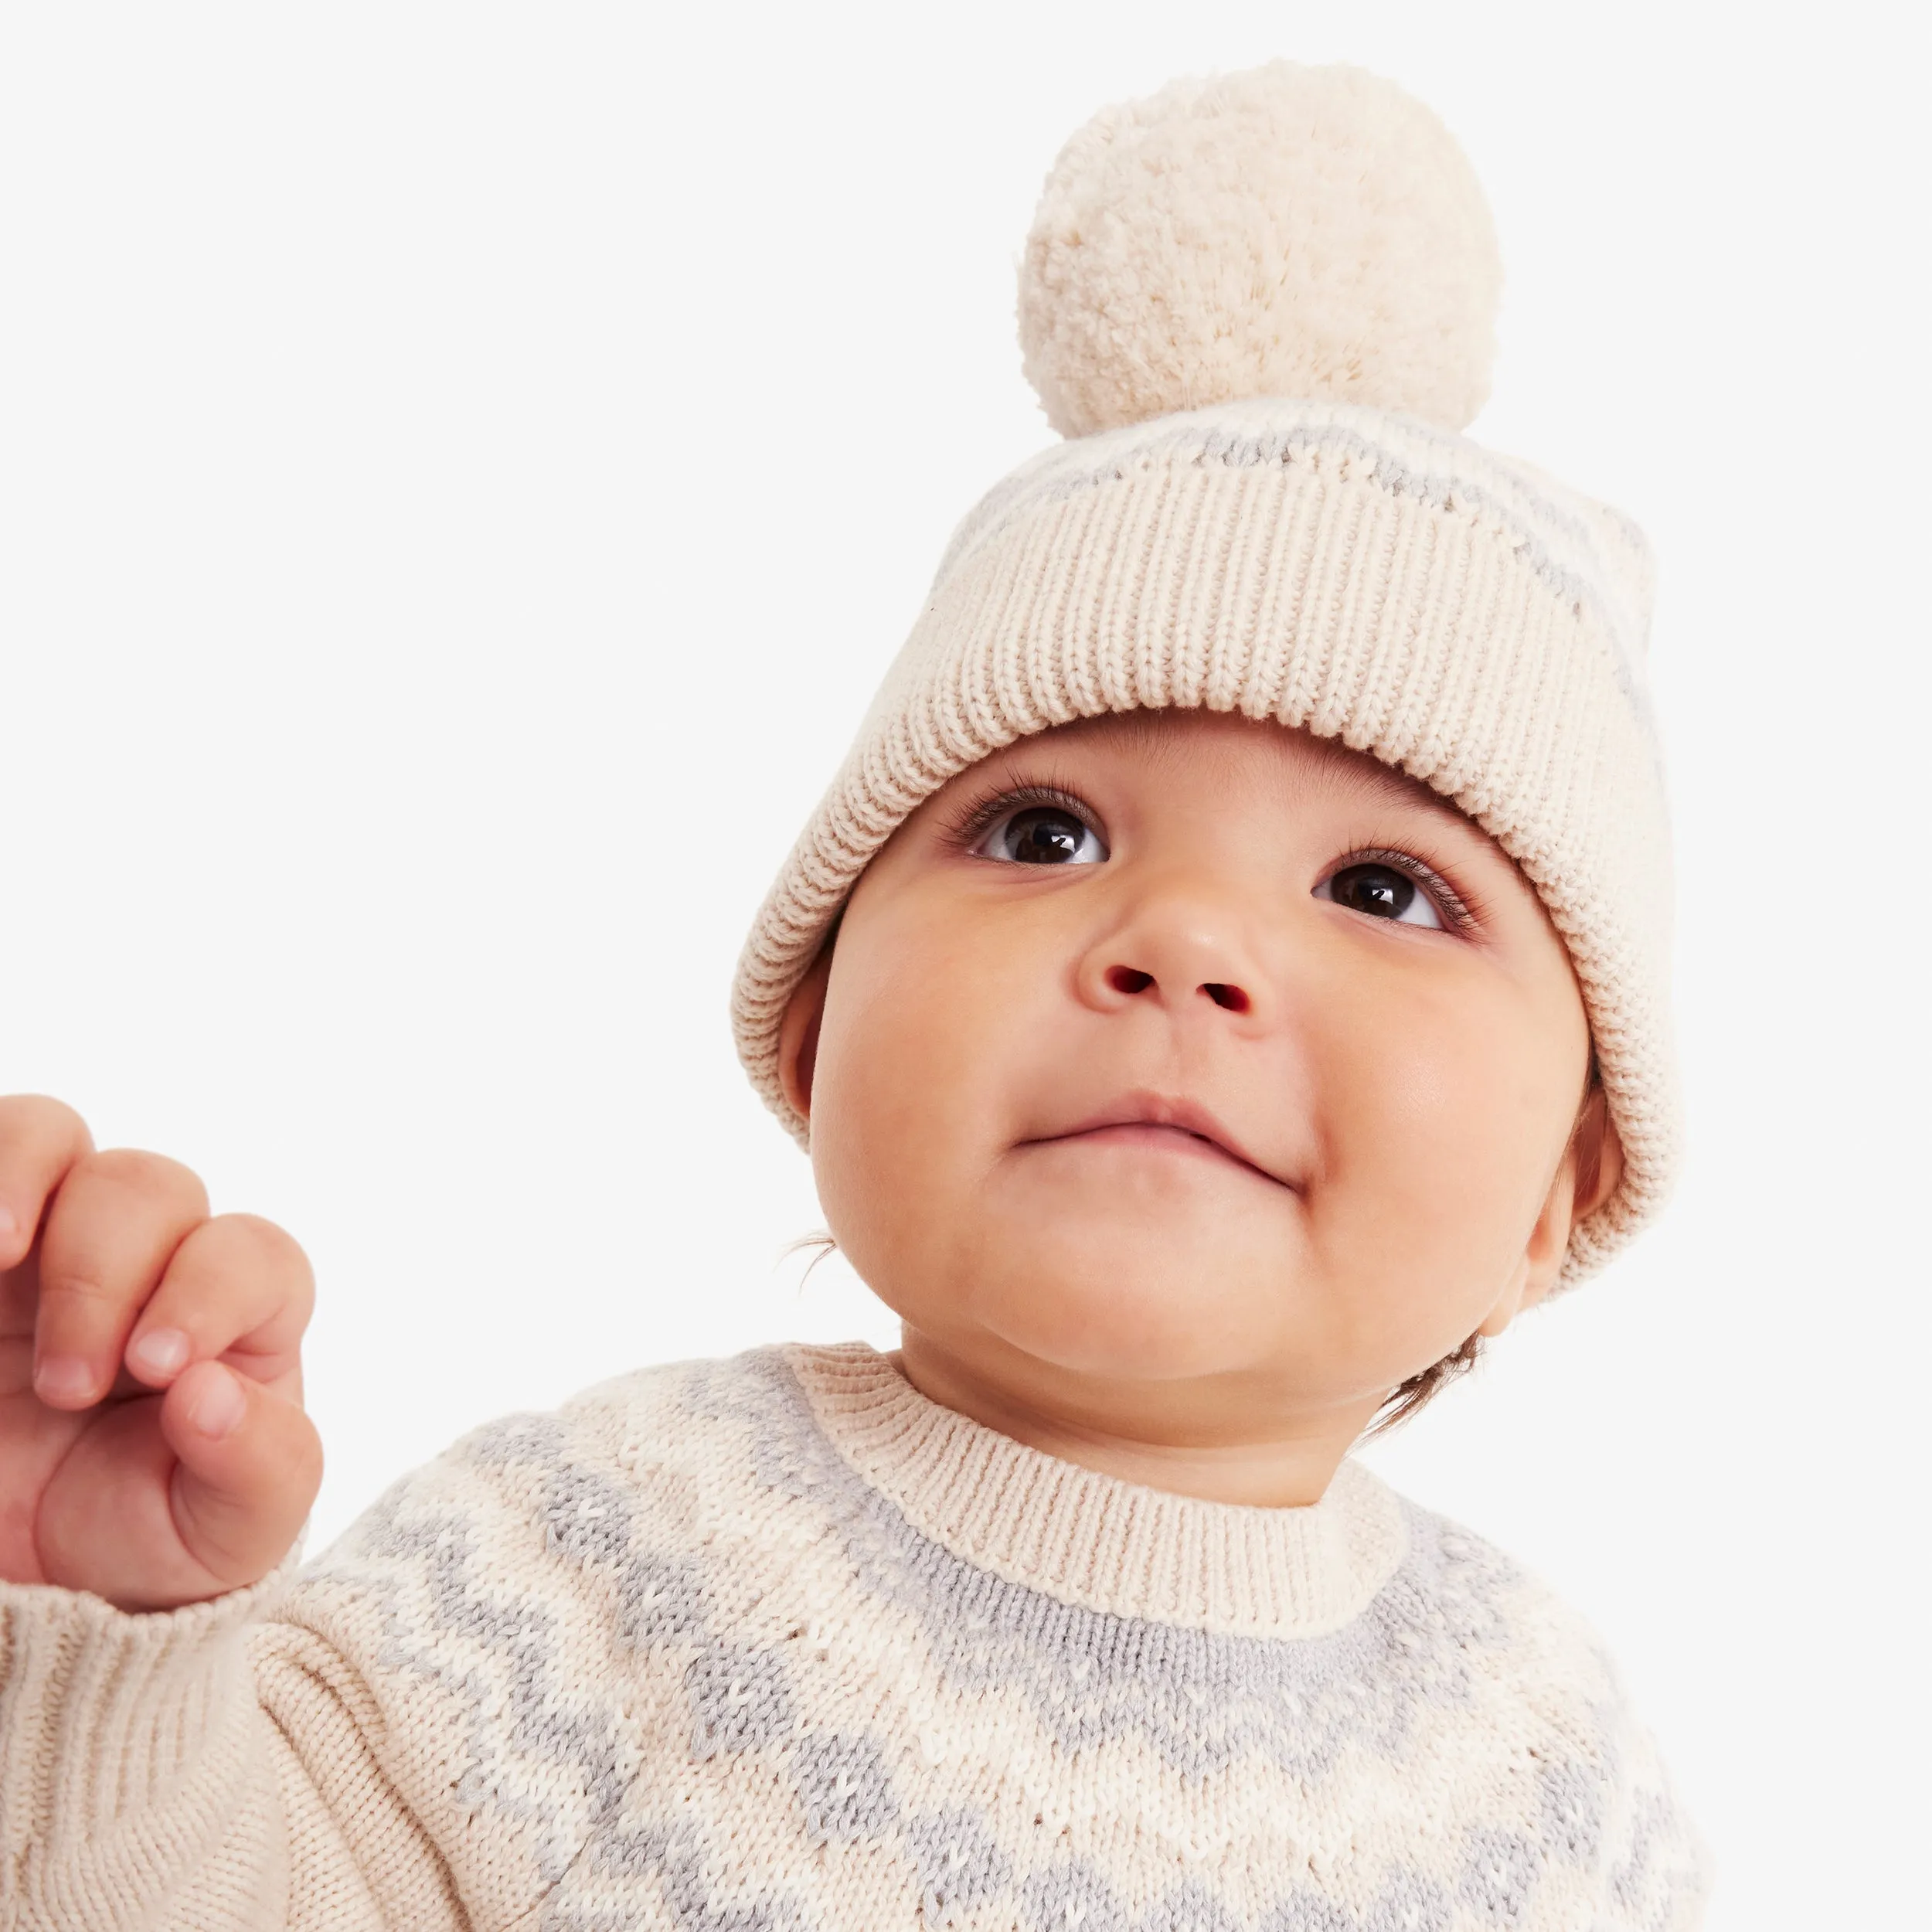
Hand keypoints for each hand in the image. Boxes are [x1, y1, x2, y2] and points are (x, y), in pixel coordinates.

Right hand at [0, 1096, 321, 1610]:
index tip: (157, 1370)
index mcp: (236, 1315)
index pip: (253, 1253)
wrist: (30, 1580)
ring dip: (28, 1184)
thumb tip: (214, 1392)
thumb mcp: (225, 1537)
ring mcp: (49, 1241)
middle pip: (152, 1187)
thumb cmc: (144, 1536)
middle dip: (104, 1276)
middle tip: (65, 1388)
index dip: (209, 1293)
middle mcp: (151, 1257)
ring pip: (57, 1138)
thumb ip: (257, 1469)